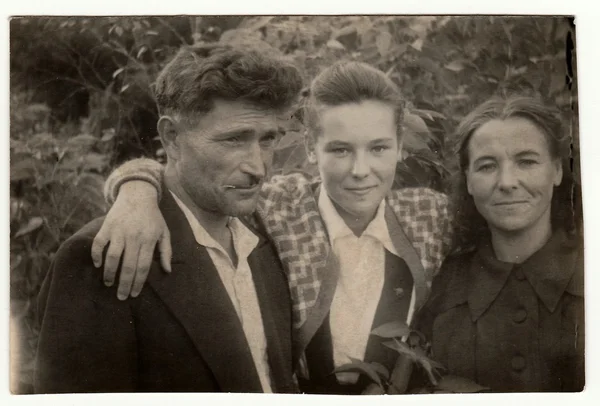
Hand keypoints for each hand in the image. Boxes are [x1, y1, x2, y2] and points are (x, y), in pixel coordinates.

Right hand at [91, 181, 171, 299]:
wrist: (137, 194)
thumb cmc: (153, 217)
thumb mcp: (164, 232)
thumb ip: (166, 252)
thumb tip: (167, 271)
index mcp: (149, 240)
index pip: (143, 266)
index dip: (138, 282)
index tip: (134, 294)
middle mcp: (133, 237)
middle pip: (128, 266)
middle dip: (124, 284)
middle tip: (121, 297)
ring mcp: (119, 231)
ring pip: (112, 257)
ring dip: (109, 273)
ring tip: (108, 284)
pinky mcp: (107, 226)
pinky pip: (99, 243)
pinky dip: (96, 254)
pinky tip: (98, 265)